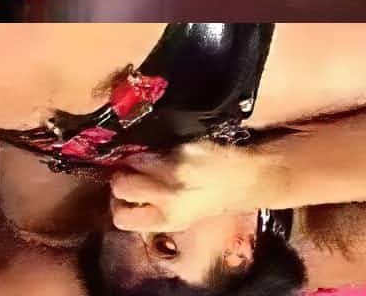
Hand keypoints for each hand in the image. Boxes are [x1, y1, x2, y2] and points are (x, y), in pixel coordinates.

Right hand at [110, 141, 280, 232]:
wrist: (248, 179)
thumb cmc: (215, 202)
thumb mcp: (184, 218)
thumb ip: (155, 211)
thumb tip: (125, 203)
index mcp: (169, 218)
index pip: (122, 217)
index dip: (118, 207)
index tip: (121, 200)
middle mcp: (170, 196)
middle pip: (120, 185)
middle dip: (120, 179)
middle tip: (127, 176)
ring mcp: (175, 169)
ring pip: (134, 161)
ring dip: (136, 161)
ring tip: (150, 164)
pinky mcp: (182, 148)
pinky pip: (155, 148)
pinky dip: (157, 151)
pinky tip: (171, 155)